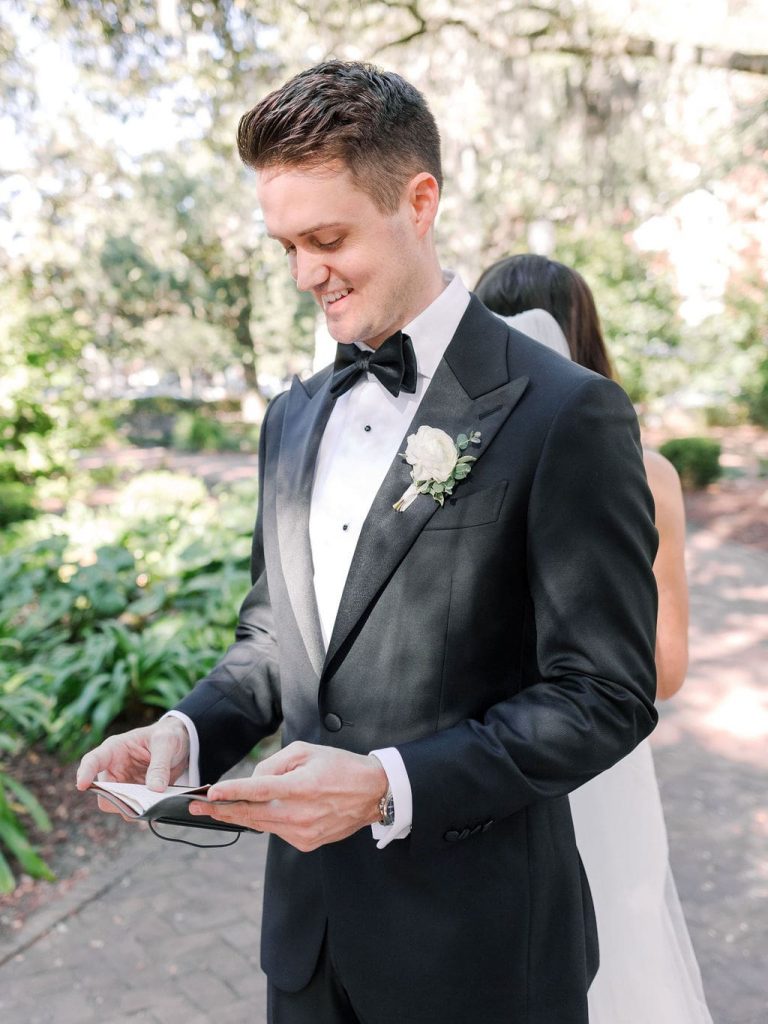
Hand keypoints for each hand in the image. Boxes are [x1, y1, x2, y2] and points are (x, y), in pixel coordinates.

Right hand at [75, 718, 190, 815]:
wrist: (181, 743)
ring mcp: (124, 785)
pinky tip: (160, 804)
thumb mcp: (166, 743)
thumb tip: (154, 789)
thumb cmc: (168, 735)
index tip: (81, 785)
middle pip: (104, 793)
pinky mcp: (136, 796)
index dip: (85, 773)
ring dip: (134, 808)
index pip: (92, 760)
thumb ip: (160, 764)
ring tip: (155, 801)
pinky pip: (134, 811)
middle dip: (118, 799)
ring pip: (118, 806)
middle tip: (140, 800)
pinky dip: (145, 812)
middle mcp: (115, 770)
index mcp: (115, 749)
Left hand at [190, 741, 387, 851]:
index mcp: (302, 786)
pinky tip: (267, 810)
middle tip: (196, 806)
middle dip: (221, 810)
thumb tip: (252, 783)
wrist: (372, 793)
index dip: (232, 792)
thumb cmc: (339, 766)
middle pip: (251, 814)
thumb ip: (274, 764)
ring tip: (218, 808)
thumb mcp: (306, 751)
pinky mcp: (307, 843)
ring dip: (239, 816)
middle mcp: (301, 813)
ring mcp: (303, 832)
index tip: (210, 792)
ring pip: (261, 825)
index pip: (258, 790)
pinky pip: (277, 831)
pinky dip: (268, 820)